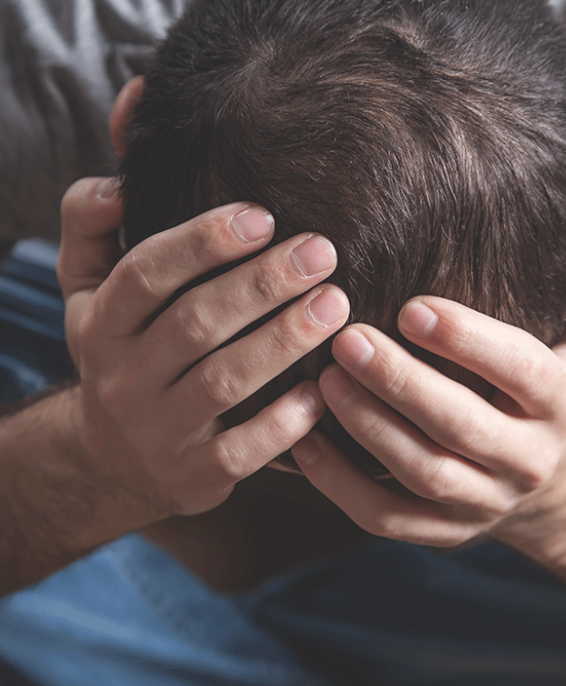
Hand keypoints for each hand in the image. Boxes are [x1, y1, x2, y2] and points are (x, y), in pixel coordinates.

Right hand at [57, 177, 348, 520]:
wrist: (112, 459)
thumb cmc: (122, 356)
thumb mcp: (86, 292)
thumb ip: (88, 229)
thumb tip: (116, 184)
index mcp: (102, 323)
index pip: (145, 274)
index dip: (203, 242)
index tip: (264, 216)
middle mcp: (123, 378)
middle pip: (195, 323)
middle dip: (262, 284)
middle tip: (321, 252)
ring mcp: (158, 431)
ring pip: (224, 382)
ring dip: (284, 342)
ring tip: (335, 305)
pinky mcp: (193, 475)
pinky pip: (241, 451)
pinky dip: (284, 422)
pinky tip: (321, 391)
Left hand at [291, 245, 565, 545]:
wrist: (549, 466)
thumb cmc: (558, 377)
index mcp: (564, 403)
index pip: (523, 371)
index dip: (470, 341)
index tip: (412, 307)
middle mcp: (529, 461)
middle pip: (461, 427)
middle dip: (400, 383)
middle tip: (347, 340)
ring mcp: (485, 502)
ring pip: (423, 474)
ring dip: (368, 428)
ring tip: (324, 380)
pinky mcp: (446, 529)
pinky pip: (390, 519)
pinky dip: (342, 487)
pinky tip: (304, 442)